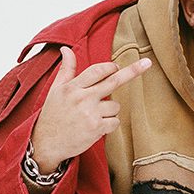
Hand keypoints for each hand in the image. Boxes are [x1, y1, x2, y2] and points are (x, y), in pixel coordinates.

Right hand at [30, 46, 150, 172]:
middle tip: (147, 62)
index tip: (117, 65)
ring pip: (116, 105)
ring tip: (93, 116)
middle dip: (133, 71)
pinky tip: (96, 127)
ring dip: (110, 110)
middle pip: (114, 81)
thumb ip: (66, 70)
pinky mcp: (96, 129)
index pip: (97, 70)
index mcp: (72, 87)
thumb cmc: (52, 115)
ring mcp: (90, 114)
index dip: (110, 67)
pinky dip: (110, 124)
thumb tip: (66, 49)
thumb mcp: (55, 90)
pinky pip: (115, 122)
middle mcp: (82, 98)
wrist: (46, 144)